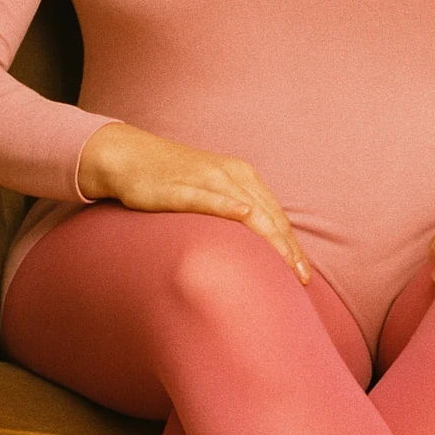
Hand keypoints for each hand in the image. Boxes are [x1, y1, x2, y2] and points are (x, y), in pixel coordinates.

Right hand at [77, 123, 311, 283]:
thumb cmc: (172, 178)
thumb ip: (234, 210)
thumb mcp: (212, 190)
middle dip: (287, 248)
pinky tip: (243, 214)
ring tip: (285, 262)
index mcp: (242, 176)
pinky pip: (208, 196)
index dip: (292, 245)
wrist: (130, 156)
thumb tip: (255, 245)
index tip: (304, 275)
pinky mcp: (180, 186)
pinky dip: (228, 205)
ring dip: (268, 236)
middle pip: (267, 215)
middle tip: (302, 278)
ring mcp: (206, 179)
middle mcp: (230, 175)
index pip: (275, 215)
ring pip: (246, 209)